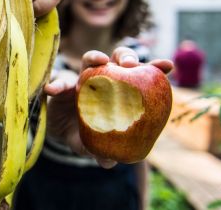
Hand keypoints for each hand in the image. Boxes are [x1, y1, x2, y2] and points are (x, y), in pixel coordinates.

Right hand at [42, 47, 172, 167]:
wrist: (60, 132)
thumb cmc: (86, 133)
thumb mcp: (94, 144)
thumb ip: (101, 152)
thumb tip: (108, 163)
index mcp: (119, 92)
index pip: (140, 77)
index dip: (155, 68)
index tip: (167, 65)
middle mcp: (103, 80)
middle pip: (118, 59)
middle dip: (126, 56)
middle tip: (129, 65)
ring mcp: (82, 80)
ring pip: (90, 59)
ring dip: (95, 57)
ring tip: (99, 60)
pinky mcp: (62, 85)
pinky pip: (59, 82)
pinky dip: (56, 84)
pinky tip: (53, 89)